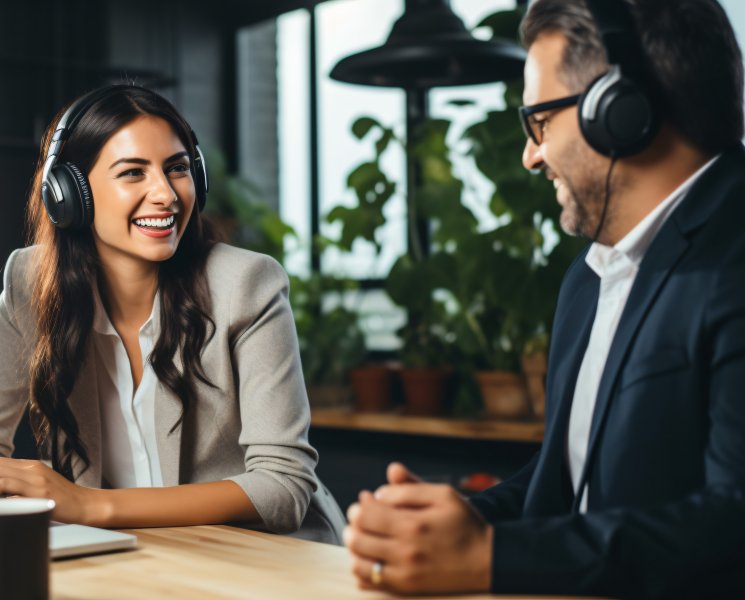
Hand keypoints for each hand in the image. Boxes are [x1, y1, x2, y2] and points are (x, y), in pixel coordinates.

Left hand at [0, 458, 98, 523]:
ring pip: (2, 477)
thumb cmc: (61, 496)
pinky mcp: (41, 494)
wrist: (84, 503)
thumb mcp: (41, 481)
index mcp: (31, 465)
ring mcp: (37, 481)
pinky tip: (2, 504)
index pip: (0, 462)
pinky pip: (13, 492)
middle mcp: (33, 469)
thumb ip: (20, 479)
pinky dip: (2, 496)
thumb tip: (3, 480)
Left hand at [344, 462, 492, 593]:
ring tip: (363, 536)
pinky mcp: (406, 588)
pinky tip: (369, 557)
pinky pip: (369, 583)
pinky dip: (361, 569)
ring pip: (358, 561)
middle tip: (362, 518)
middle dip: (353, 524)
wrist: (486, 560)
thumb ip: (409, 487)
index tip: (366, 500)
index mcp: (413, 524)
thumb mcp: (443, 494)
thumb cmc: (464, 523)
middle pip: (357, 538)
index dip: (360, 506)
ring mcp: (404, 573)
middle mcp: (405, 551)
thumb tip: (379, 491)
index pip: (366, 515)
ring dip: (354, 546)